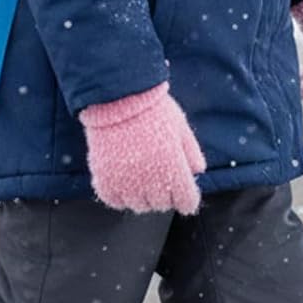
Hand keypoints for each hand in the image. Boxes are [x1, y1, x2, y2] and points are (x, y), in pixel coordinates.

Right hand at [79, 82, 205, 214]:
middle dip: (165, 194)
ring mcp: (127, 182)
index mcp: (174, 167)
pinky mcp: (105, 180)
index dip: (187, 197)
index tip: (183, 192)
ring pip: (139, 205)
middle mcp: (151, 180)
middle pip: (162, 205)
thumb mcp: (180, 126)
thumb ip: (192, 152)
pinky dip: (120, 195)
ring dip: (142, 195)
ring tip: (139, 176)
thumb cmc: (153, 108)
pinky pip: (115, 201)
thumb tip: (198, 171)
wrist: (118, 96)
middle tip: (159, 176)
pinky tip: (122, 180)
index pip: (187, 202)